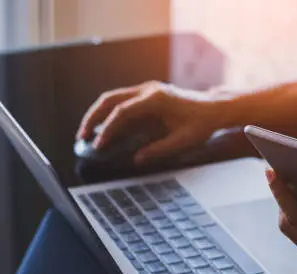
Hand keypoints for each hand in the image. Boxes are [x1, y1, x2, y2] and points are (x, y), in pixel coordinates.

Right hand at [76, 81, 229, 164]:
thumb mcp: (183, 141)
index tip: (98, 144)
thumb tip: (137, 159)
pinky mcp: (148, 95)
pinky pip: (122, 101)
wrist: (215, 108)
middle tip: (82, 136)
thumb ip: (159, 150)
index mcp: (155, 99)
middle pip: (110, 99)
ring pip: (113, 98)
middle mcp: (148, 91)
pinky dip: (109, 113)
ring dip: (98, 114)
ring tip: (87, 133)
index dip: (107, 129)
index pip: (122, 112)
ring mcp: (147, 90)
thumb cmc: (202, 123)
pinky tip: (105, 129)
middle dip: (92, 117)